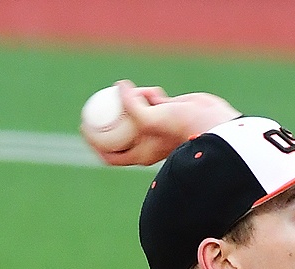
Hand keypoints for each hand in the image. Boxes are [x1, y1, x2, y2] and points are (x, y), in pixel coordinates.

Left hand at [81, 81, 239, 166]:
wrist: (209, 122)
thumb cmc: (178, 127)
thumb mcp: (147, 118)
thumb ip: (130, 104)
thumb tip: (118, 86)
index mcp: (140, 154)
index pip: (110, 155)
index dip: (95, 143)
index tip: (85, 126)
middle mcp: (147, 142)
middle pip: (119, 131)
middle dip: (109, 117)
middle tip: (97, 102)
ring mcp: (156, 126)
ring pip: (134, 111)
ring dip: (134, 99)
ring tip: (142, 95)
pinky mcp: (166, 111)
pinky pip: (149, 99)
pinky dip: (149, 93)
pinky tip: (156, 92)